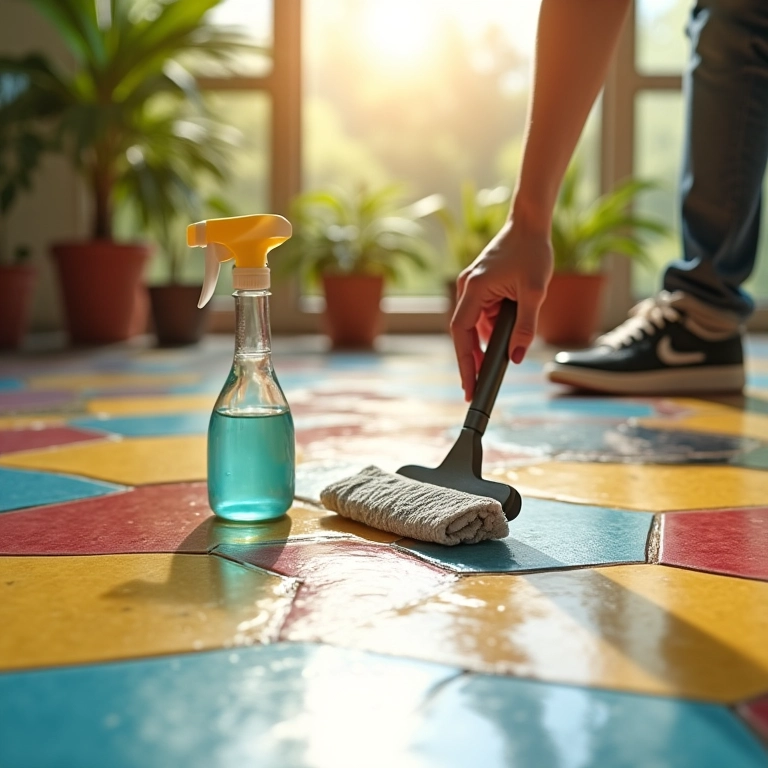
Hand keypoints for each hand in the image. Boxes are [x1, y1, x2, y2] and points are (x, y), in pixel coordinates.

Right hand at [450, 218, 552, 399]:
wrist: (530, 224)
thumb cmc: (532, 252)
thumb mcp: (535, 292)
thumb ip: (526, 326)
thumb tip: (516, 357)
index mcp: (475, 289)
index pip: (461, 333)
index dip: (463, 361)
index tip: (468, 384)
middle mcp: (467, 289)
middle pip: (464, 333)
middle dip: (471, 360)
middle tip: (476, 387)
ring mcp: (472, 287)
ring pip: (475, 325)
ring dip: (486, 342)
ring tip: (496, 359)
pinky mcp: (480, 286)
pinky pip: (482, 314)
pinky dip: (492, 327)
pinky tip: (504, 334)